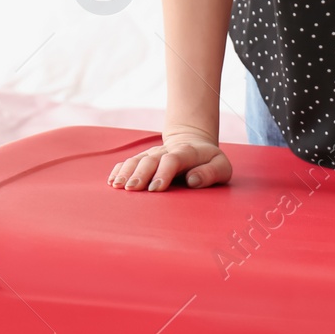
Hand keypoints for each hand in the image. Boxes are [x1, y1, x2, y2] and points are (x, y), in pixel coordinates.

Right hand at [107, 131, 231, 191]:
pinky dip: (120, 170)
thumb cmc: (210, 162)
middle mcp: (167, 151)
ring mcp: (154, 154)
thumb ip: (211, 173)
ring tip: (117, 185)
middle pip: (151, 159)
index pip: (173, 159)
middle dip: (141, 174)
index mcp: (187, 152)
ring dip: (127, 172)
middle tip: (133, 189)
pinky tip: (112, 181)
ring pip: (137, 160)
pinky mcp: (145, 158)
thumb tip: (192, 180)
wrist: (194, 144)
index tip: (156, 188)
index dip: (163, 173)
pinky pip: (129, 162)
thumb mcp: (222, 167)